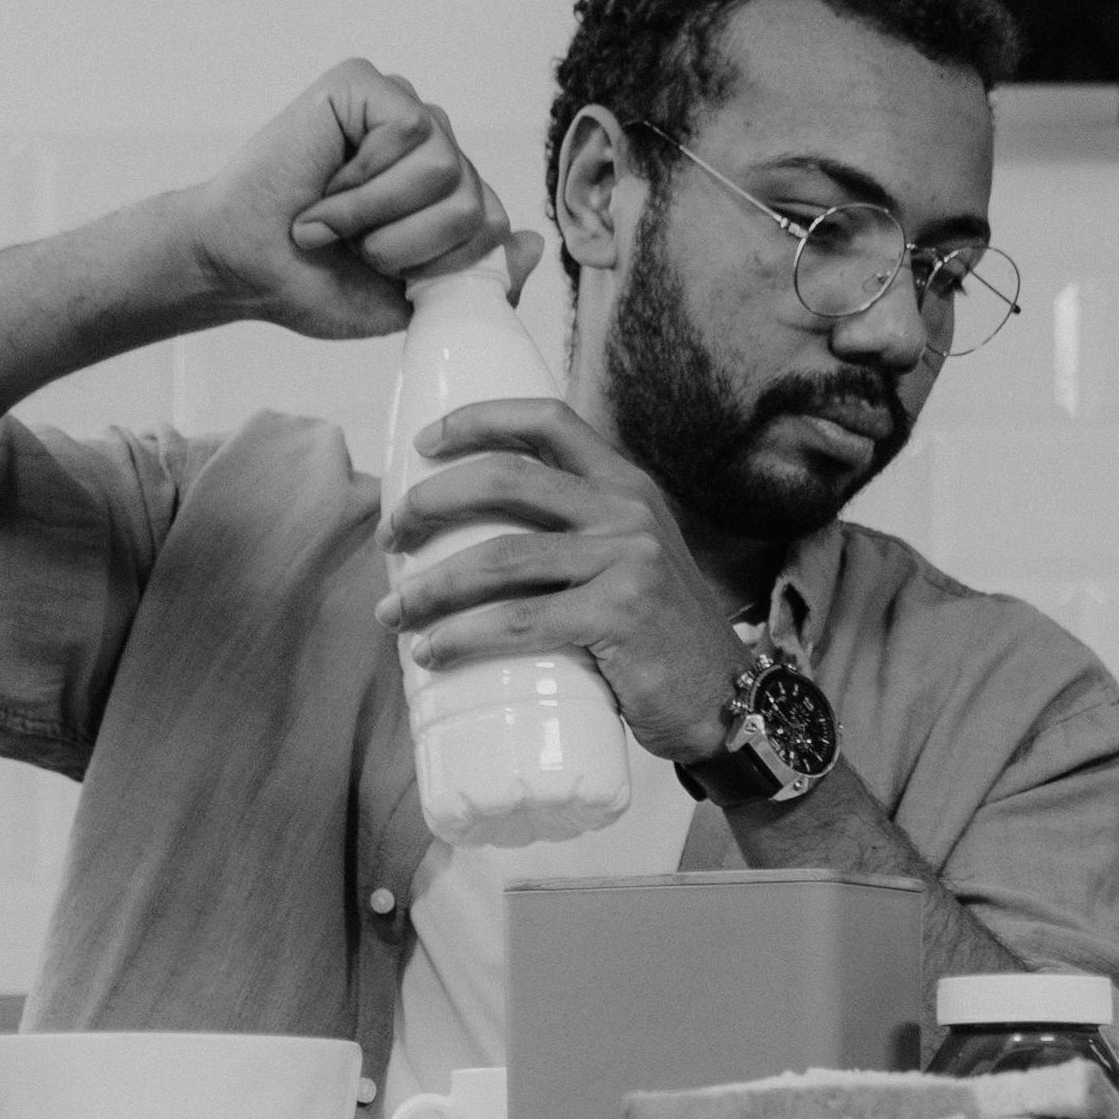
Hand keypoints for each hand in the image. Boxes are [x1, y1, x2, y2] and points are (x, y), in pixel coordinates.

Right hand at [187, 59, 523, 342]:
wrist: (244, 267)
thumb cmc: (315, 281)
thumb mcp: (412, 300)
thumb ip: (479, 278)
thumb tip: (536, 242)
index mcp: (446, 190)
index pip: (492, 225)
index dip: (437, 264)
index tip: (377, 270)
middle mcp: (430, 143)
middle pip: (474, 203)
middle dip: (407, 244)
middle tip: (351, 243)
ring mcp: (400, 108)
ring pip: (445, 170)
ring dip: (377, 214)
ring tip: (331, 214)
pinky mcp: (365, 84)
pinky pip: (409, 132)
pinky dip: (361, 180)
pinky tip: (324, 179)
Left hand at [379, 394, 743, 757]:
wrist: (725, 698)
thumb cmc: (659, 638)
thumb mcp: (630, 560)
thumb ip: (578, 534)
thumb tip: (474, 539)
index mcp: (625, 485)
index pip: (547, 420)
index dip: (478, 420)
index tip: (425, 442)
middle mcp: (627, 510)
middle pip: (507, 479)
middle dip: (432, 503)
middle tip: (393, 536)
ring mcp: (626, 560)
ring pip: (500, 558)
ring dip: (431, 586)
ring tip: (393, 611)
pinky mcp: (619, 615)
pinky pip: (520, 621)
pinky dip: (464, 638)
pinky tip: (432, 653)